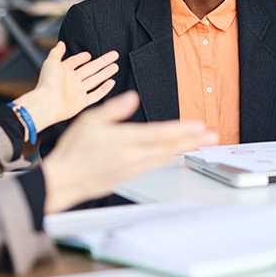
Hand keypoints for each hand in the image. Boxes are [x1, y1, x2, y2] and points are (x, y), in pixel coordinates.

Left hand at [12, 42, 119, 133]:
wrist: (48, 102)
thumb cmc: (47, 83)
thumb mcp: (51, 62)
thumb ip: (57, 52)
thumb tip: (61, 43)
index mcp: (64, 71)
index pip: (75, 62)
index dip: (82, 58)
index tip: (89, 54)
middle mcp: (72, 81)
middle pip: (91, 69)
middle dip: (103, 62)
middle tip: (114, 55)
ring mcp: (78, 91)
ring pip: (95, 80)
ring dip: (105, 73)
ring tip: (115, 66)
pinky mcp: (82, 101)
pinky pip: (96, 94)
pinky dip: (104, 89)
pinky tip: (111, 82)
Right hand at [41, 91, 216, 212]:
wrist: (63, 179)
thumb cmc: (73, 150)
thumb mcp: (90, 119)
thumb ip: (114, 108)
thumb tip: (132, 97)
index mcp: (124, 140)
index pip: (159, 134)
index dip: (182, 130)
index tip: (199, 126)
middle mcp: (131, 156)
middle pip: (167, 147)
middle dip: (191, 141)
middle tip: (212, 136)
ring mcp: (131, 168)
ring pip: (163, 158)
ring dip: (182, 150)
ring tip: (198, 143)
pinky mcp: (127, 176)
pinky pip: (153, 166)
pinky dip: (167, 158)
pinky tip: (173, 154)